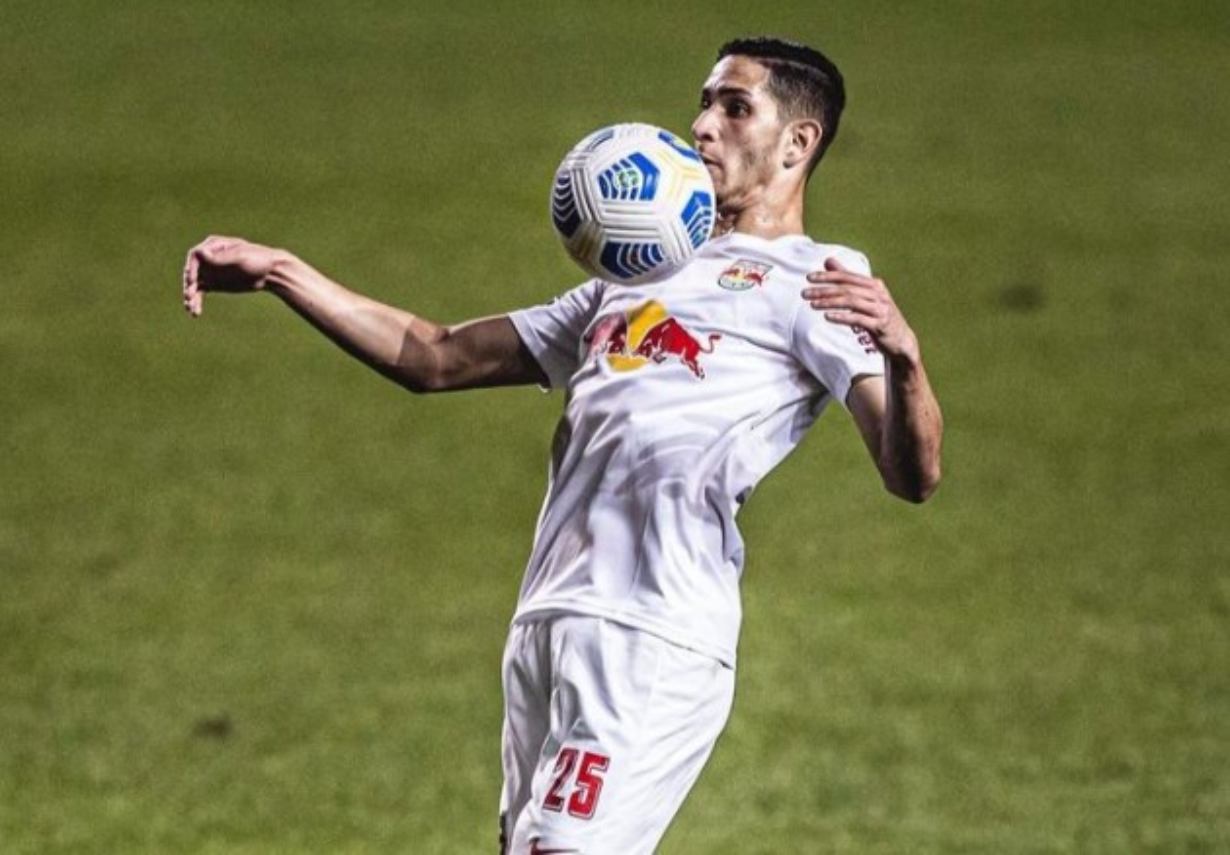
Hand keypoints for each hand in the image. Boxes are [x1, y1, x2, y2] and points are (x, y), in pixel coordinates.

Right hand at [182, 235, 286, 316]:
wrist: (271, 273)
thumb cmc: (257, 259)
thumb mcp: (239, 258)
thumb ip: (220, 258)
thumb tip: (199, 252)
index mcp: (214, 246)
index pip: (195, 256)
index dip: (192, 269)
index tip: (192, 281)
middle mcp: (208, 258)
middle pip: (193, 271)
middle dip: (189, 285)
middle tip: (189, 297)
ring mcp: (210, 271)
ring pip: (195, 285)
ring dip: (191, 297)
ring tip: (191, 309)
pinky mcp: (214, 284)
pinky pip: (201, 292)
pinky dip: (197, 301)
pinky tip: (195, 312)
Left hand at [801, 257, 918, 361]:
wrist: (901, 340)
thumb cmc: (878, 316)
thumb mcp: (864, 297)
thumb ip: (847, 279)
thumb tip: (828, 260)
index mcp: (874, 285)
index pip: (847, 276)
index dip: (828, 276)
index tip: (809, 278)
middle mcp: (879, 294)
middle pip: (847, 289)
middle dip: (824, 290)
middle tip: (805, 293)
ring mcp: (880, 309)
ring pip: (851, 302)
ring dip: (830, 303)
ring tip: (813, 305)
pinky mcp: (880, 325)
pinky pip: (858, 319)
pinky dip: (842, 317)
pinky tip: (828, 317)